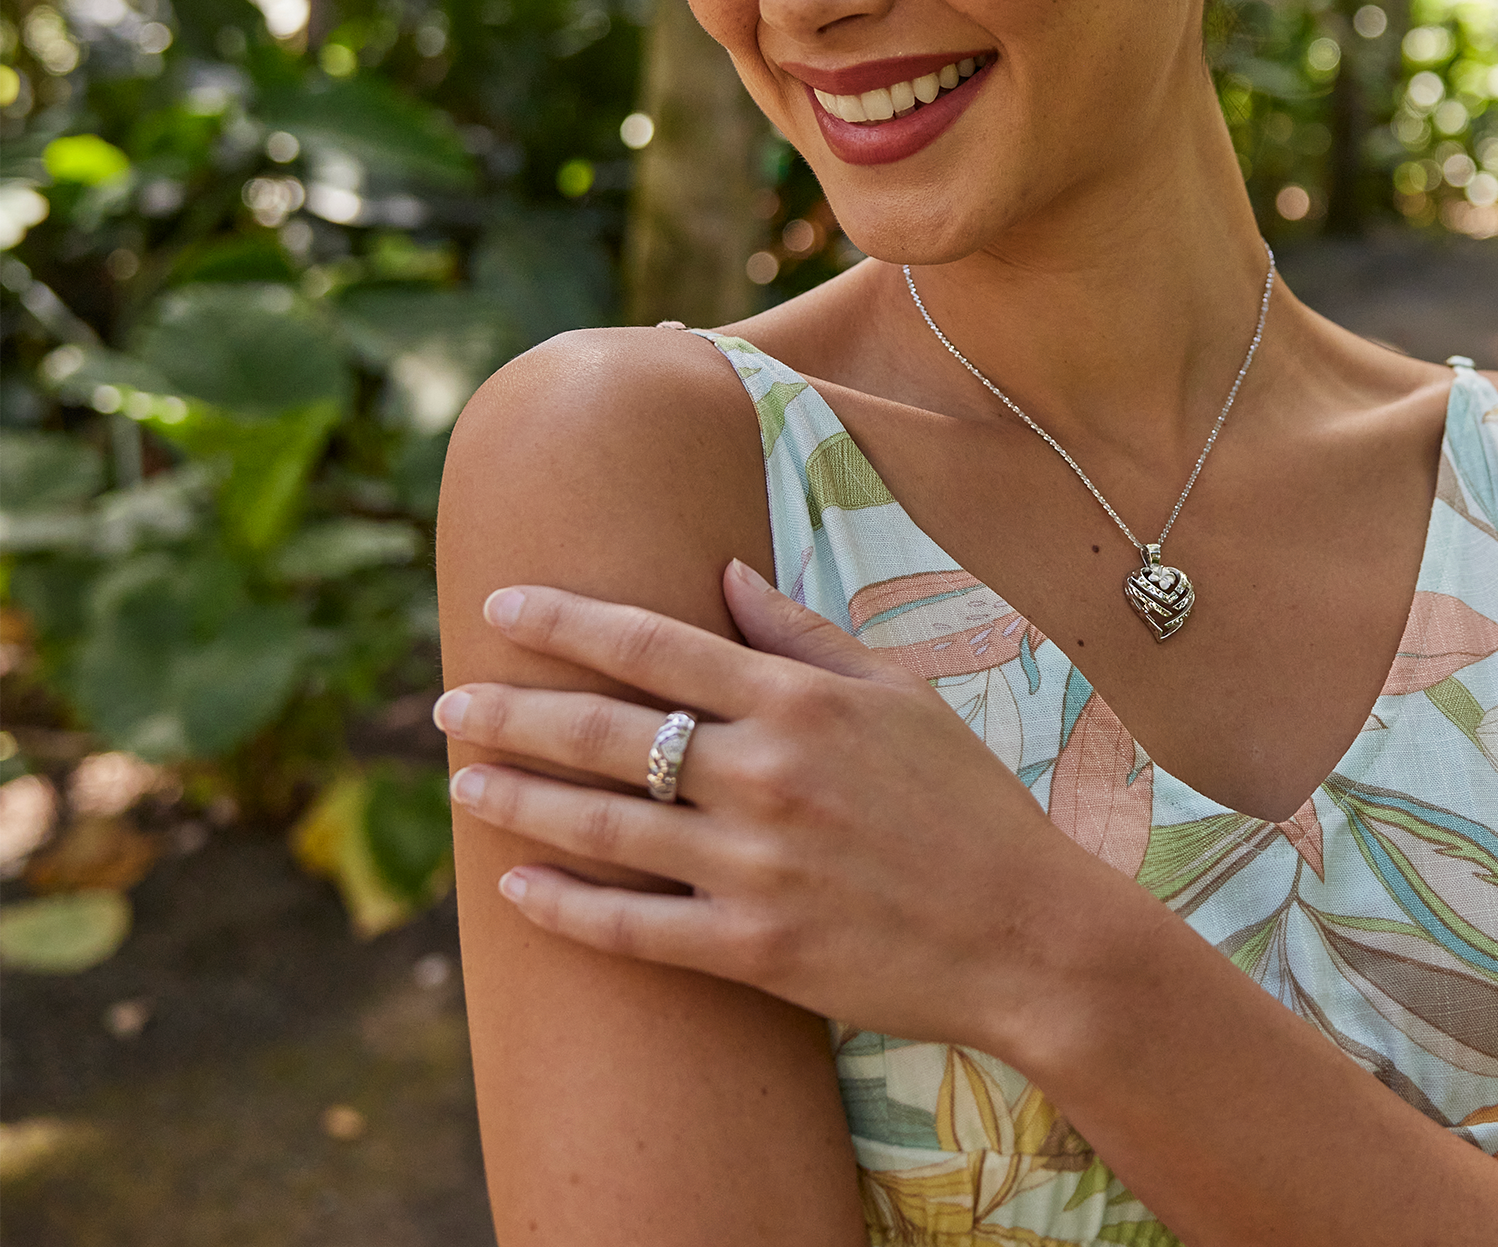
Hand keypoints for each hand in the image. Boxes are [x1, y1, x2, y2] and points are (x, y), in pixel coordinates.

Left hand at [436, 561, 1114, 1053]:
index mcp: (801, 701)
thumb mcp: (899, 693)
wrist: (1026, 931)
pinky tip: (514, 884)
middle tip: (447, 701)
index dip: (569, 621)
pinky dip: (565, 906)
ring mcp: (755, 865)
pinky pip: (633, 926)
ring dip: (519, 800)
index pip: (657, 645)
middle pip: (608, 732)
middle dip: (514, 710)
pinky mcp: (753, 948)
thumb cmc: (968, 801)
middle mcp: (766, 774)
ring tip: (460, 782)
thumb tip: (721, 573)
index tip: (503, 605)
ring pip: (603, 826)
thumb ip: (804, 634)